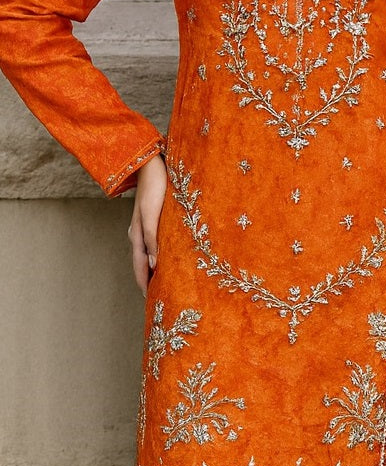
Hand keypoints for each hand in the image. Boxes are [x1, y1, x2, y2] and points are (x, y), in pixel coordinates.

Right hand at [127, 154, 166, 293]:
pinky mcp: (154, 220)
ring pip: (148, 255)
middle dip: (149, 281)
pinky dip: (160, 256)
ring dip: (154, 269)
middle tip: (160, 297)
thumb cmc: (154, 188)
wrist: (151, 164)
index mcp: (137, 235)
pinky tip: (168, 258)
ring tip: (165, 282)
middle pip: (142, 264)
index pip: (139, 267)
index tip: (151, 301)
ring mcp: (145, 227)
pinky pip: (155, 244)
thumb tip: (152, 266)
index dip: (144, 285)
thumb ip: (152, 240)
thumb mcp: (152, 215)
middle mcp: (139, 234)